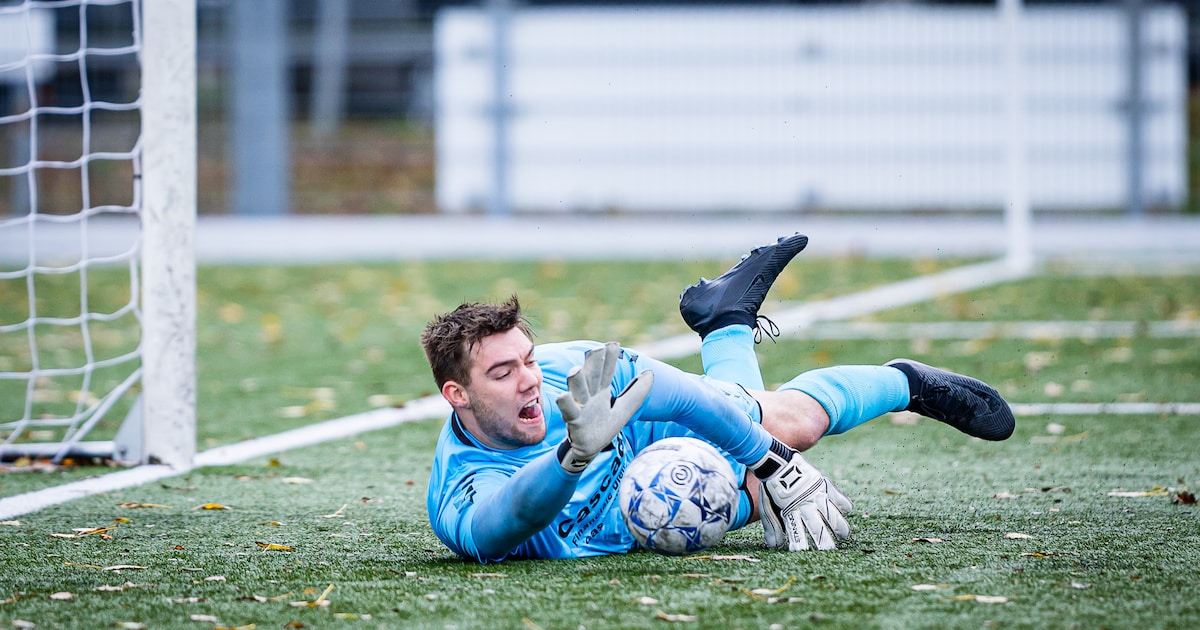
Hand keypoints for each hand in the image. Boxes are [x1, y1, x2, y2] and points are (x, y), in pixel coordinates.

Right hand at [555, 342, 653, 472]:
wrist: (589, 449)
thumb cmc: (603, 426)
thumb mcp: (624, 409)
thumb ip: (637, 392)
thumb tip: (650, 372)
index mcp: (600, 390)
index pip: (606, 371)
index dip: (609, 359)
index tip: (613, 345)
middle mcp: (589, 395)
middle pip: (591, 376)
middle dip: (593, 363)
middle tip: (596, 349)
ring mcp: (580, 407)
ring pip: (577, 390)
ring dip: (576, 380)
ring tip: (576, 369)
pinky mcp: (574, 421)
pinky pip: (569, 410)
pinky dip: (566, 403)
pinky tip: (563, 396)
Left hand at [757, 447, 852, 550]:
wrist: (777, 464)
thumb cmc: (772, 489)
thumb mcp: (768, 508)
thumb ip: (772, 528)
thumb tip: (774, 546)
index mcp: (790, 510)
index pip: (796, 532)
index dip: (799, 543)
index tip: (801, 552)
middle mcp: (805, 504)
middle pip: (818, 527)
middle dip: (824, 542)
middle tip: (829, 550)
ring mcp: (816, 494)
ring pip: (833, 515)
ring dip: (840, 527)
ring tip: (843, 536)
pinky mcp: (824, 485)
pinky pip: (839, 498)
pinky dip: (844, 505)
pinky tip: (846, 511)